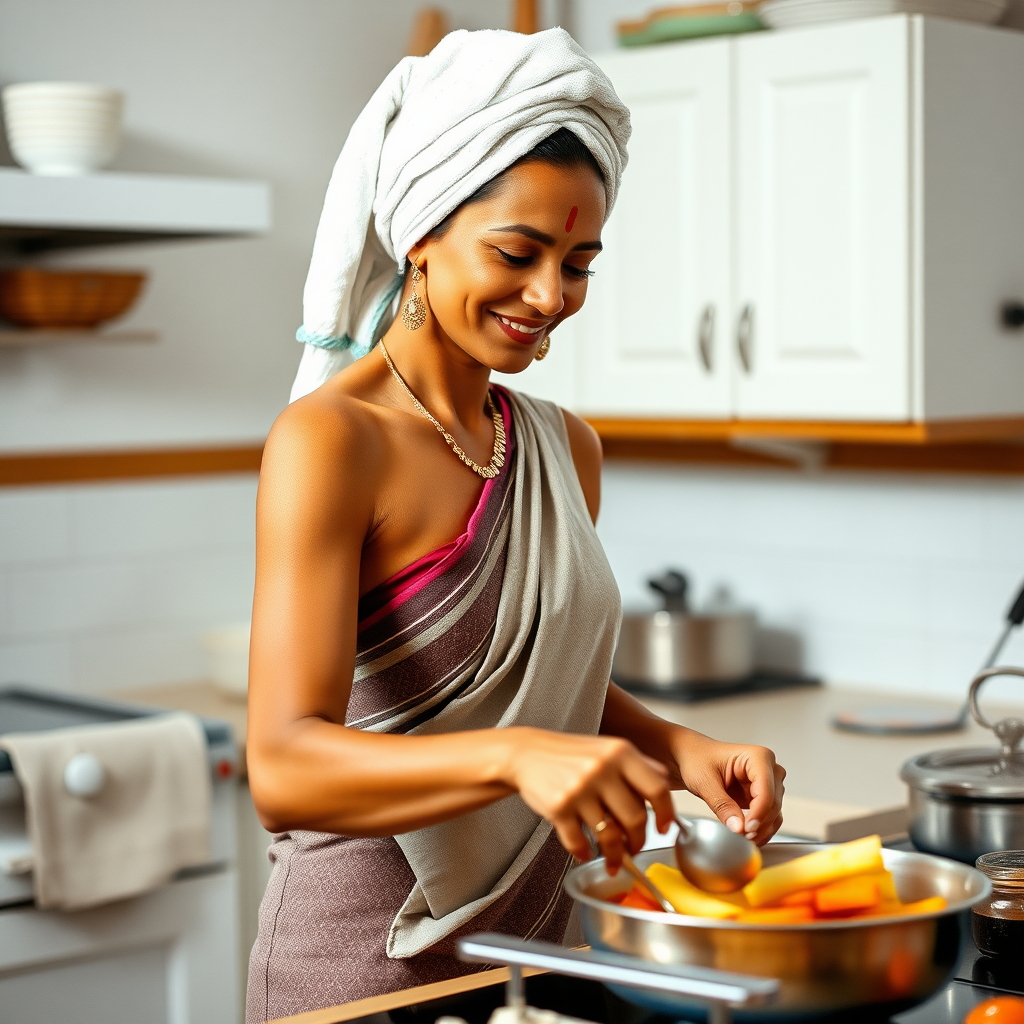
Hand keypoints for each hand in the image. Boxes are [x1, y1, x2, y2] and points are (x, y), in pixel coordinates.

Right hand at [502, 727, 674, 871]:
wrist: (527, 753)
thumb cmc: (571, 754)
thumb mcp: (607, 748)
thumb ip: (637, 763)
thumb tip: (666, 783)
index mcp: (620, 752)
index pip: (657, 789)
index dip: (666, 813)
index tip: (664, 828)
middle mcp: (602, 769)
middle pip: (636, 818)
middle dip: (638, 841)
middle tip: (635, 848)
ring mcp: (579, 789)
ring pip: (610, 836)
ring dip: (616, 856)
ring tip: (615, 861)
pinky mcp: (558, 807)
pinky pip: (579, 842)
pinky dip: (585, 853)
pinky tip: (586, 853)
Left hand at [670, 730, 785, 845]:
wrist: (691, 758)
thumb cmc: (697, 759)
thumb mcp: (704, 781)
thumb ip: (722, 805)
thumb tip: (738, 827)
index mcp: (757, 756)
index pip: (766, 790)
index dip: (759, 812)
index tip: (747, 829)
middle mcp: (767, 768)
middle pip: (773, 803)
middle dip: (759, 823)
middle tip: (741, 835)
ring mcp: (767, 783)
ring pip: (774, 812)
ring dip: (761, 829)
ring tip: (743, 838)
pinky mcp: (761, 797)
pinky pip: (769, 817)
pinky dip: (761, 829)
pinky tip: (748, 837)